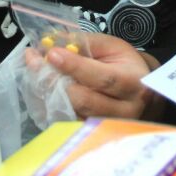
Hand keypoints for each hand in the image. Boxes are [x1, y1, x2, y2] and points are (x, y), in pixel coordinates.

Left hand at [38, 34, 163, 119]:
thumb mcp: (113, 47)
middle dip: (56, 80)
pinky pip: (66, 122)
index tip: (52, 53)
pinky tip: (41, 89)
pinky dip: (50, 105)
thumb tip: (54, 41)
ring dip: (48, 92)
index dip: (75, 66)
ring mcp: (108, 127)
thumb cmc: (125, 67)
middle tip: (35, 62)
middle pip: (84, 100)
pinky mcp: (93, 134)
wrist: (141, 94)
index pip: (102, 77)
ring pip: (72, 113)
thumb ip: (86, 42)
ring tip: (35, 72)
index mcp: (134, 84)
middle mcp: (124, 110)